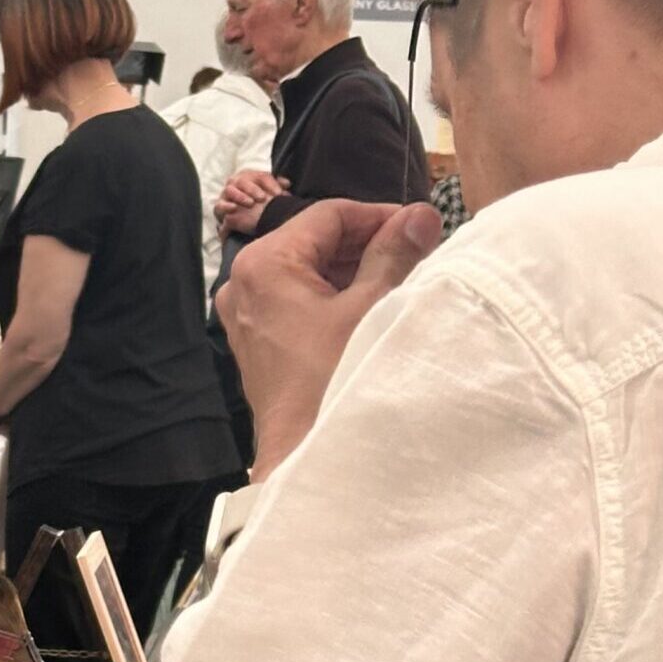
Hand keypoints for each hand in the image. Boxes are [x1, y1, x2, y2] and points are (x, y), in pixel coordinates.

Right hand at [215, 170, 286, 223]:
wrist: (237, 208)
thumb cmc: (255, 198)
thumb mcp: (267, 190)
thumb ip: (277, 186)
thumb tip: (287, 184)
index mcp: (251, 176)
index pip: (261, 176)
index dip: (271, 184)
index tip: (279, 194)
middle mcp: (237, 181)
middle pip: (244, 181)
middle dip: (253, 189)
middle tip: (262, 198)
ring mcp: (227, 192)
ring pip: (231, 190)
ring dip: (240, 196)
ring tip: (250, 203)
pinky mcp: (219, 204)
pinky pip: (219, 204)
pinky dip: (226, 206)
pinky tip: (234, 208)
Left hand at [217, 199, 443, 479]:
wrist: (302, 446)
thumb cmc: (332, 376)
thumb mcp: (371, 306)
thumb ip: (394, 253)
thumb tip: (419, 215)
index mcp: (264, 263)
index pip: (328, 215)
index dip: (378, 215)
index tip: (418, 225)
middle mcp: (243, 281)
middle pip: (315, 240)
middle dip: (366, 243)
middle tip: (414, 251)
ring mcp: (245, 310)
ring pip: (306, 269)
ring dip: (352, 268)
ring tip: (398, 277)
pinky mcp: (255, 336)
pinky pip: (296, 297)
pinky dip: (331, 293)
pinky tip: (368, 302)